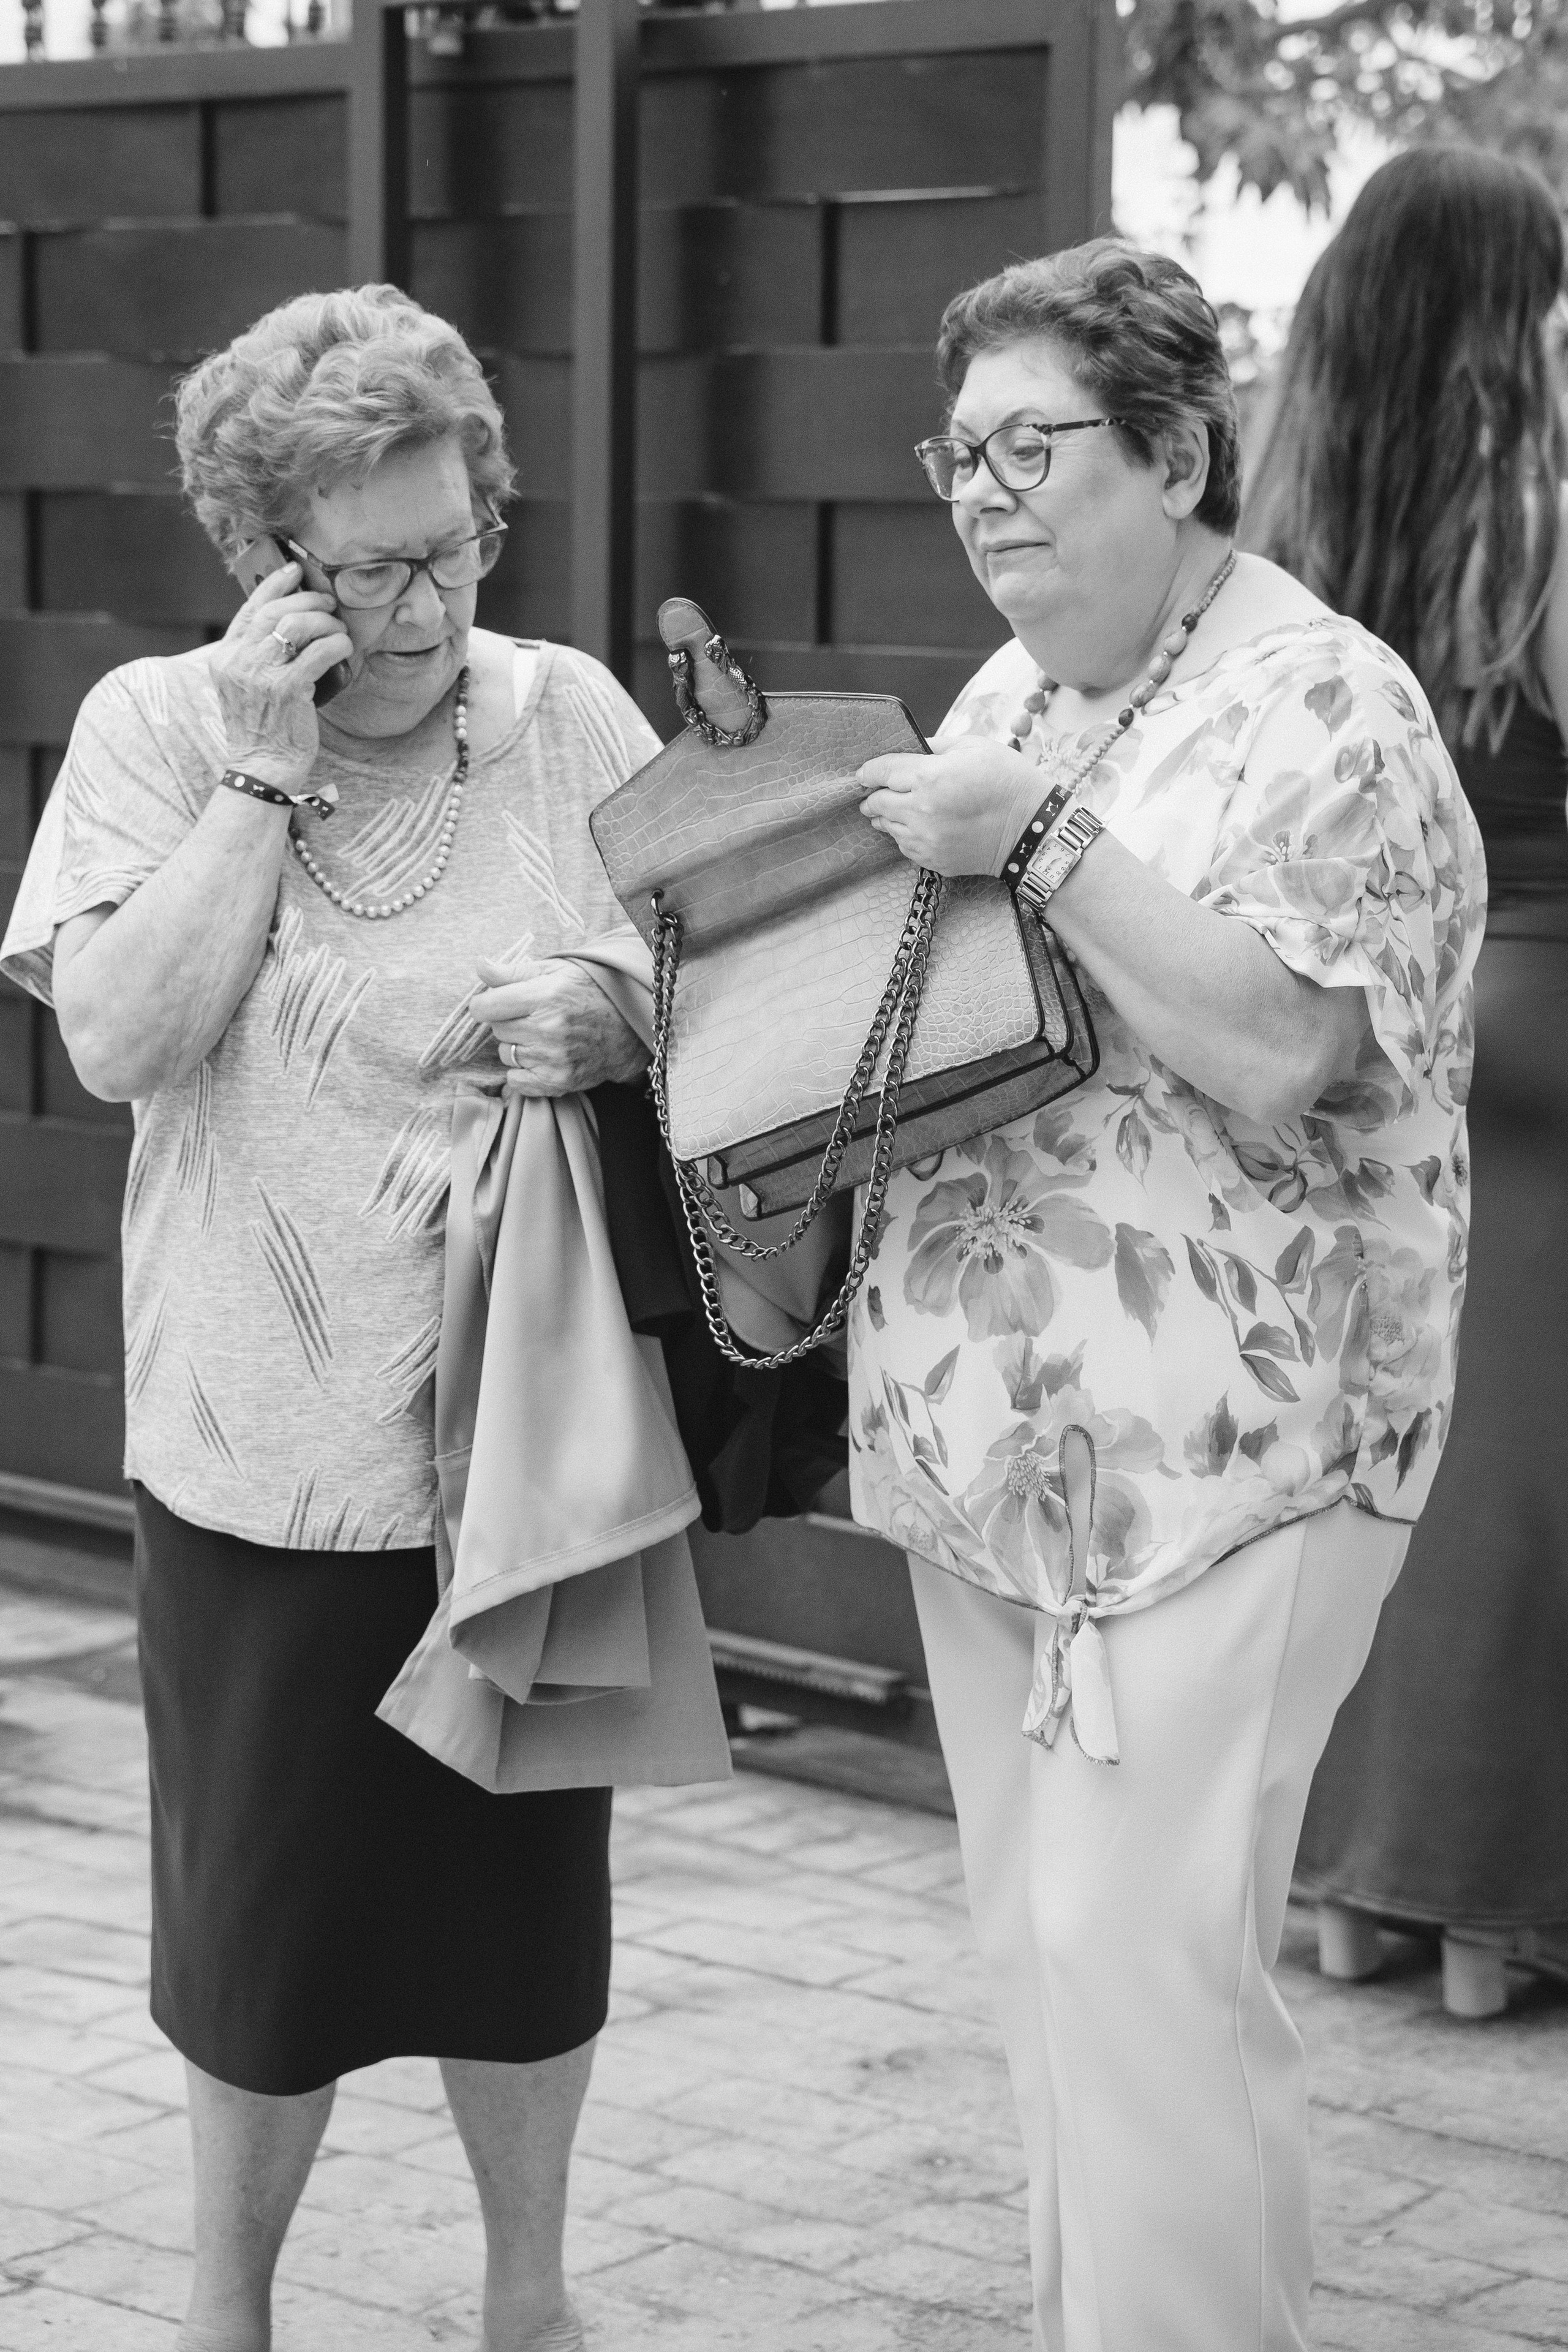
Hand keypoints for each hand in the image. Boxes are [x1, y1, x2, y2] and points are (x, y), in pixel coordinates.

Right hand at [211, 562, 356, 794]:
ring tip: (338, 630)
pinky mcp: (287, 689)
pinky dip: (337, 644)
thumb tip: (288, 621)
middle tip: (328, 603)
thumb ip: (257, 654)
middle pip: (274, 611)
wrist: (263, 767)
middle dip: (307, 600)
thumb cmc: (263, 727)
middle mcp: (238, 661)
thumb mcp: (246, 686)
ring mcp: (260, 675)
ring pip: (296, 625)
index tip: (294, 570)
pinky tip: (345, 647)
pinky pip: (318, 652)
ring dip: (324, 622)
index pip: (249, 609)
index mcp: (225, 657)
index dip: (273, 584)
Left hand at [471, 956, 649, 1096]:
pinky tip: (541, 1058)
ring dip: (517, 1046)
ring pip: (506, 1055)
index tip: (494, 1004)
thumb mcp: (553, 972)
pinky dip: (523, 1072)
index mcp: (547, 995)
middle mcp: (550, 1028)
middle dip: (507, 1022)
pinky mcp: (558, 1082)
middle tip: (531, 1017)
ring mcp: (554, 1059)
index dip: (485, 1004)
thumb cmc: (586, 994)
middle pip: (496, 1030)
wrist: (627, 1028)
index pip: (486, 1007)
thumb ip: (513, 971)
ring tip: (541, 1037)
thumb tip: (480, 966)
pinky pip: (516, 1081)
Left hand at [858, 739, 1046, 877]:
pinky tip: (924, 826)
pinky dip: (906, 835)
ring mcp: (926, 840)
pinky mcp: (933, 860)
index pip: (881, 772)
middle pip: (876, 803)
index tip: (863, 773)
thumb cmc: (1007, 780)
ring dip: (890, 816)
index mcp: (929, 777)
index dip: (868, 771)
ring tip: (906, 807)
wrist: (1032, 829)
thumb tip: (908, 749)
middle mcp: (921, 811)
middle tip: (880, 791)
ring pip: (887, 827)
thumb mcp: (973, 747)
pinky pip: (904, 846)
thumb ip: (934, 746)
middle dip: (875, 795)